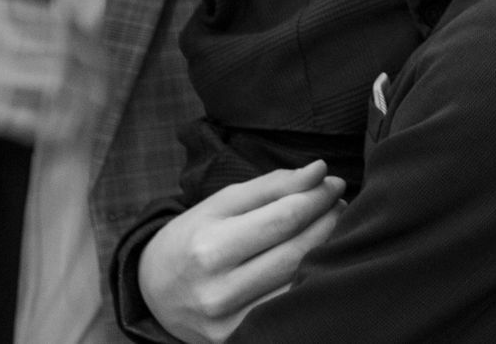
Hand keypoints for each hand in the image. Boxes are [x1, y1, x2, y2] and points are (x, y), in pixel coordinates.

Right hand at [0, 0, 107, 149]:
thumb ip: (10, 19)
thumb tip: (60, 27)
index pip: (61, 23)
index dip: (89, 44)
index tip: (100, 58)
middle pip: (66, 53)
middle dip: (94, 73)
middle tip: (105, 88)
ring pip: (56, 85)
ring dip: (82, 101)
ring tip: (93, 111)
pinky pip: (31, 118)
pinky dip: (56, 126)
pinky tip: (65, 131)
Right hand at [138, 163, 345, 343]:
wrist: (155, 291)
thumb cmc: (194, 237)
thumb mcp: (222, 203)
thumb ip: (272, 185)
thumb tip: (321, 170)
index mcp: (208, 248)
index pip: (283, 219)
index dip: (317, 198)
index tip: (335, 183)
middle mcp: (217, 291)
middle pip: (296, 253)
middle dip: (328, 222)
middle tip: (340, 204)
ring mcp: (229, 323)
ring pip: (298, 284)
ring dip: (326, 252)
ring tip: (334, 229)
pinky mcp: (237, 342)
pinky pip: (288, 310)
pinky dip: (309, 283)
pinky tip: (317, 263)